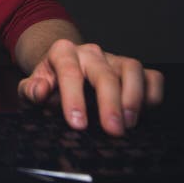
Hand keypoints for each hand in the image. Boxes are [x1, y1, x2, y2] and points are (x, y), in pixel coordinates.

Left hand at [17, 39, 164, 135]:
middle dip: (110, 103)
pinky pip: (151, 76)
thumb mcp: (30, 86)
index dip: (73, 98)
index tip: (78, 123)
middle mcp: (90, 52)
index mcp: (62, 52)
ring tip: (129, 123)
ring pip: (132, 68)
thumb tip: (40, 91)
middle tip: (112, 130)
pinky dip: (152, 93)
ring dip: (134, 97)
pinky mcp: (131, 70)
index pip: (69, 72)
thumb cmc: (48, 82)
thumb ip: (30, 90)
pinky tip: (145, 111)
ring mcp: (113, 59)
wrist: (61, 70)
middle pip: (104, 73)